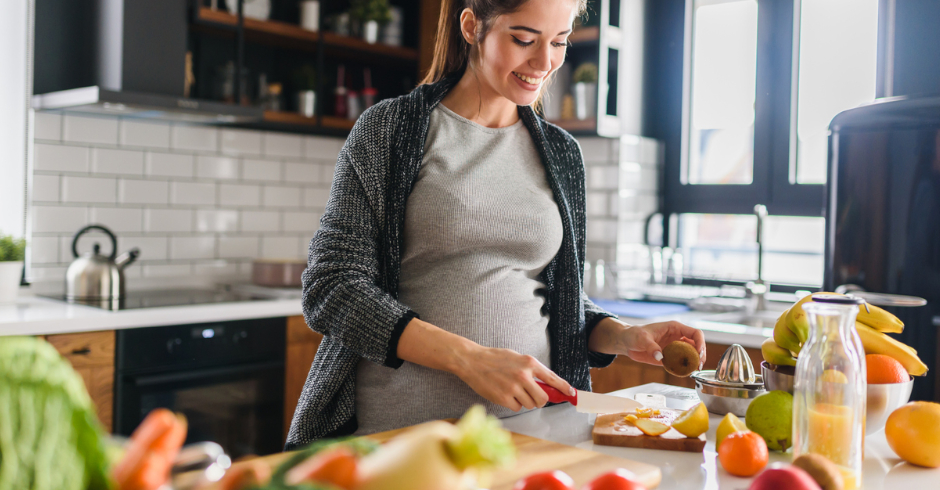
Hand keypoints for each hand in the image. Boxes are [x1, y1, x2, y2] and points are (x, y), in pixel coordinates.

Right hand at [452, 345, 573, 411]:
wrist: (472, 361)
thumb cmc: (495, 358)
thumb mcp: (516, 358)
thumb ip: (531, 370)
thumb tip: (547, 384)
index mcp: (529, 363)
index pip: (553, 378)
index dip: (564, 388)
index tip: (571, 394)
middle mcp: (524, 375)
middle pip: (543, 399)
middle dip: (539, 401)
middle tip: (533, 397)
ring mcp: (514, 387)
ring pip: (530, 405)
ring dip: (524, 402)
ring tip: (513, 391)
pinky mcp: (503, 397)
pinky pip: (517, 408)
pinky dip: (513, 404)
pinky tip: (504, 394)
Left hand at [621, 321, 705, 366]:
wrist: (626, 342)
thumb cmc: (634, 334)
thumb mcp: (642, 338)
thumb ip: (651, 346)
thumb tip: (660, 356)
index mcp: (674, 328)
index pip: (695, 333)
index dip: (701, 343)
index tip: (699, 353)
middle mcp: (677, 337)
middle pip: (696, 345)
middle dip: (700, 355)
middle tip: (698, 366)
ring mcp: (674, 347)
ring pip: (691, 354)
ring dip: (694, 363)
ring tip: (694, 370)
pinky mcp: (669, 357)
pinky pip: (681, 363)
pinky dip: (684, 368)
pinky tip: (684, 373)